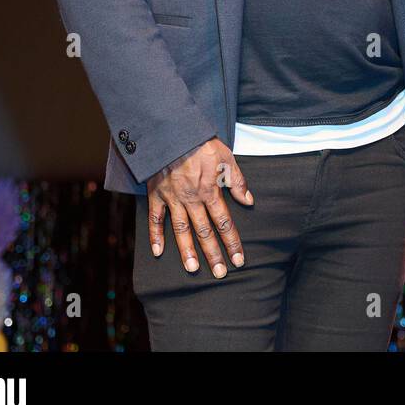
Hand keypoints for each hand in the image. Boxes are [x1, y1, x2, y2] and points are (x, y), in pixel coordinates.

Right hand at [146, 137, 254, 277]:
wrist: (172, 131)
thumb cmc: (202, 142)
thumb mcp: (227, 158)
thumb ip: (237, 181)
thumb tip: (249, 200)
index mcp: (210, 191)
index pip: (224, 222)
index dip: (232, 242)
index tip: (239, 260)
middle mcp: (192, 199)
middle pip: (204, 232)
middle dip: (213, 254)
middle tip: (220, 273)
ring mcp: (172, 198)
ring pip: (181, 230)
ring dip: (187, 251)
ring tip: (193, 269)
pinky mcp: (156, 194)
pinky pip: (155, 218)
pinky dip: (155, 235)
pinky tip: (159, 252)